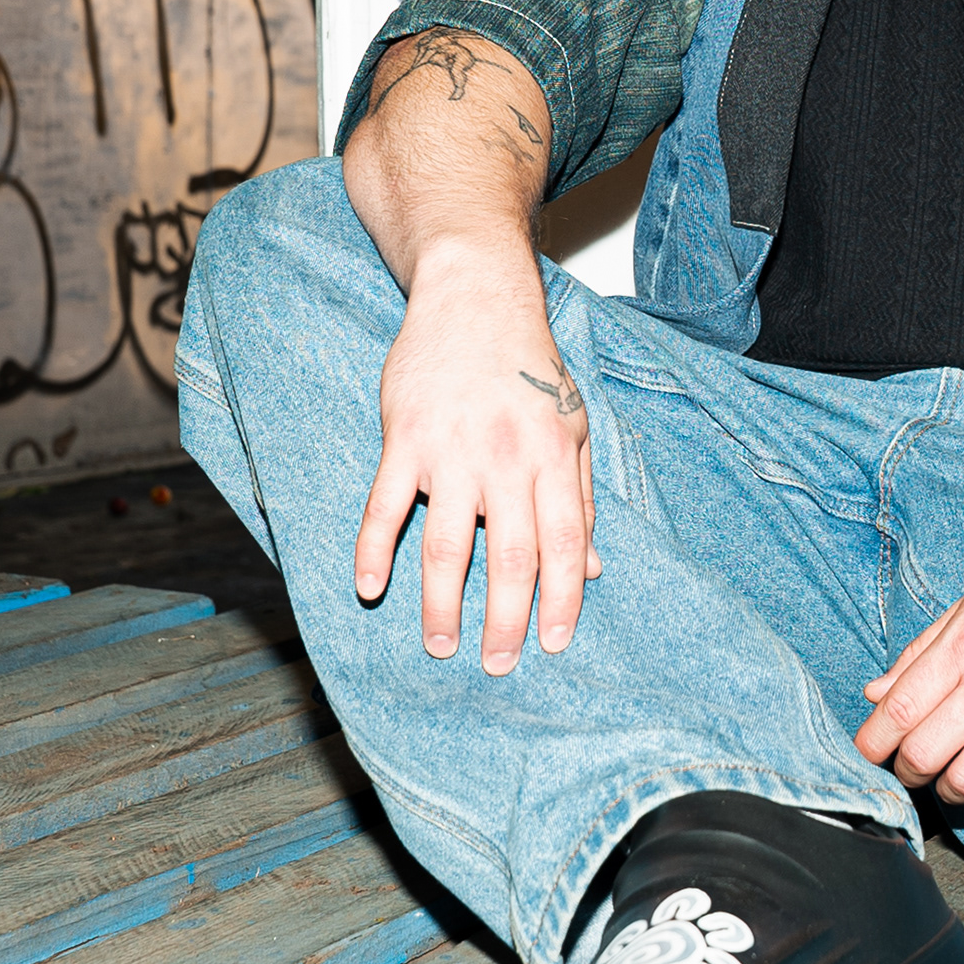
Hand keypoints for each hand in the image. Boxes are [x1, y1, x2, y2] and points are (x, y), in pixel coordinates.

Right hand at [355, 236, 602, 671]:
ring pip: (445, 545)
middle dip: (505, 621)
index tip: (554, 645)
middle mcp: (506, 460)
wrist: (475, 297)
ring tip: (441, 645)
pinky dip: (374, 550)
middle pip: (508, 557)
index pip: (564, 545)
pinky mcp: (403, 439)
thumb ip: (581, 496)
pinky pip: (384, 505)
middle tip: (497, 666)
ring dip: (441, 603)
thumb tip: (594, 567)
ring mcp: (451, 450)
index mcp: (553, 458)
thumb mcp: (572, 424)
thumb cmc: (528, 364)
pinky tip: (369, 589)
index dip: (562, 600)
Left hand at [853, 536, 963, 822]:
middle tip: (914, 764)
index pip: (897, 712)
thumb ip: (920, 652)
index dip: (872, 742)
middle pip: (922, 756)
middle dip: (907, 770)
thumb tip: (875, 693)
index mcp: (961, 646)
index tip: (873, 749)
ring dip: (950, 792)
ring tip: (954, 779)